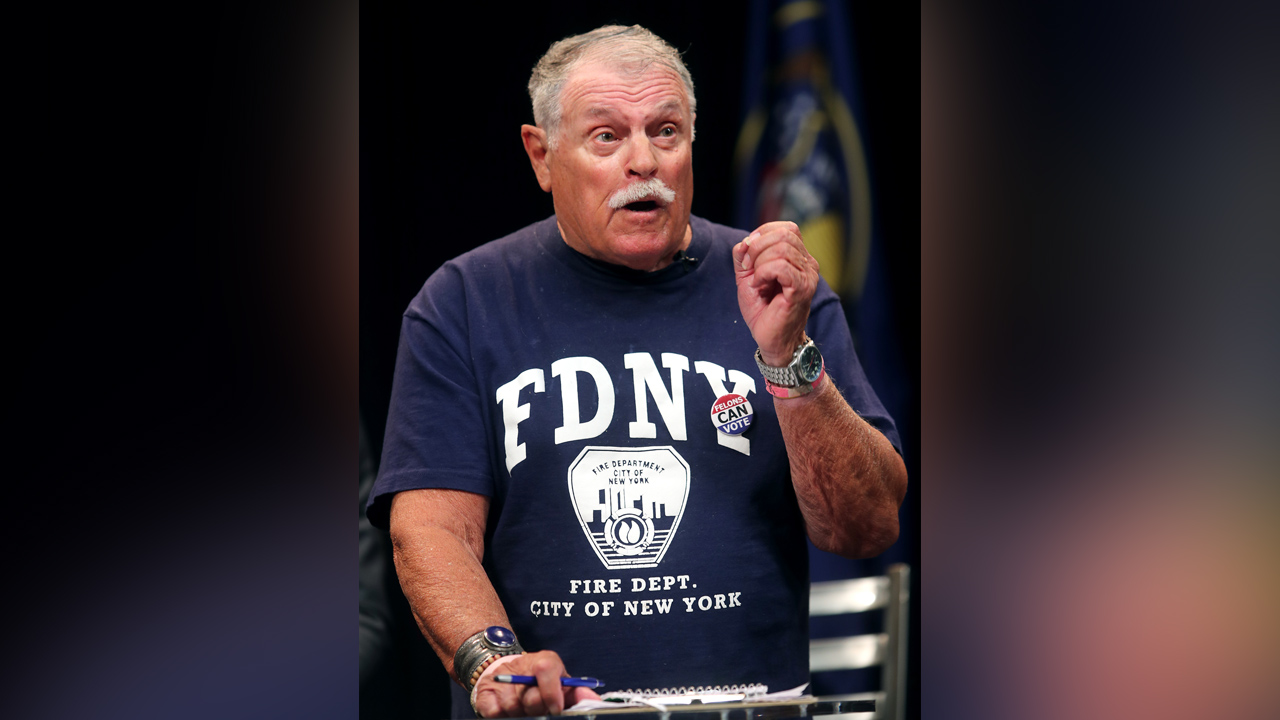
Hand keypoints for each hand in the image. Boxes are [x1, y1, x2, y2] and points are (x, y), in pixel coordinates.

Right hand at [471, 650, 600, 716]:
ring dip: (520, 713)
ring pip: (513, 707)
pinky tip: (507, 709)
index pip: (546, 669)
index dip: (551, 692)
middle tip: (538, 708)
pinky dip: (502, 715)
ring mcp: (501, 679)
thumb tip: (592, 699)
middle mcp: (522, 667)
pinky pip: (494, 713)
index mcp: (545, 661)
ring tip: (523, 707)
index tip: (556, 709)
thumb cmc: (541, 683)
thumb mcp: (560, 683)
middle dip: (537, 708)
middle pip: (531, 697)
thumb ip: (576, 693)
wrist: (508, 674)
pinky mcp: (485, 692)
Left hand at [732, 221, 820, 365]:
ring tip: (756, 280)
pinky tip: (760, 285)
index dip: (763, 234)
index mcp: (799, 258)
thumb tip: (745, 240)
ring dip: (759, 262)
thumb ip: (744, 255)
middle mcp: (808, 264)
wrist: (772, 339)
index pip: (787, 228)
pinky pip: (781, 266)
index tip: (748, 256)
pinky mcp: (802, 288)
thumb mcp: (747, 276)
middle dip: (758, 247)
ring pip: (782, 248)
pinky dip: (764, 273)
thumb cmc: (763, 310)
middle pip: (785, 234)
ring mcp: (808, 275)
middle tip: (749, 268)